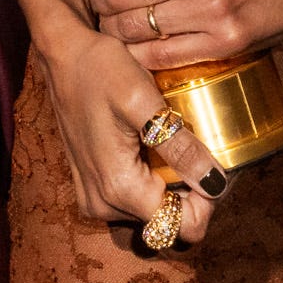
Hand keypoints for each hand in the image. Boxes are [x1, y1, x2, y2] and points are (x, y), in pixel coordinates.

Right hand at [35, 22, 228, 250]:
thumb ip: (178, 146)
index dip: (208, 203)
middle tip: (205, 150)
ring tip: (182, 144)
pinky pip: (136, 200)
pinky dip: (155, 180)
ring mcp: (96, 199)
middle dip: (193, 192)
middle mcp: (104, 205)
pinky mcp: (94, 187)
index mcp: (119, 188)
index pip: (181, 226)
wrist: (63, 57)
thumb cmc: (99, 70)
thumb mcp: (143, 100)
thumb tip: (215, 183)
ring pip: (154, 212)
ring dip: (174, 185)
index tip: (219, 167)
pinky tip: (160, 148)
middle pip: (169, 221)